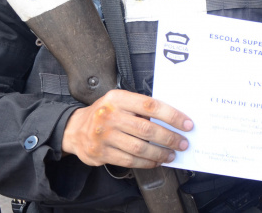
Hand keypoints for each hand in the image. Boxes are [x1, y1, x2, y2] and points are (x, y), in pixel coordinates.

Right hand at [61, 89, 192, 168]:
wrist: (74, 129)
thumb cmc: (105, 113)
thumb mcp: (120, 101)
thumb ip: (140, 107)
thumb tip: (172, 118)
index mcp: (118, 98)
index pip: (150, 106)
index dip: (172, 115)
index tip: (187, 124)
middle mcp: (110, 116)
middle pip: (147, 129)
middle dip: (169, 138)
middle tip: (182, 143)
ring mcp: (104, 136)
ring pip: (139, 148)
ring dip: (159, 153)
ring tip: (171, 154)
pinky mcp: (101, 153)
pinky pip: (129, 160)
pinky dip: (146, 163)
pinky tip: (155, 161)